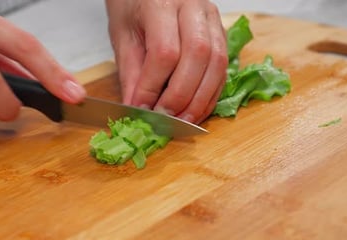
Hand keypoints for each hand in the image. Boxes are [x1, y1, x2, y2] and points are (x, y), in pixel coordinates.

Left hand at [105, 0, 227, 123]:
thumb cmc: (132, 5)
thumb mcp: (122, 36)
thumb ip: (131, 73)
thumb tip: (137, 109)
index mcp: (161, 3)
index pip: (164, 51)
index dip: (153, 86)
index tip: (141, 109)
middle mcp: (193, 6)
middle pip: (198, 56)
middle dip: (181, 95)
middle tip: (165, 119)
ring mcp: (212, 17)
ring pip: (217, 62)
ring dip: (201, 99)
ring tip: (183, 121)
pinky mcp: (221, 31)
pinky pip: (223, 66)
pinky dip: (211, 93)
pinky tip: (196, 109)